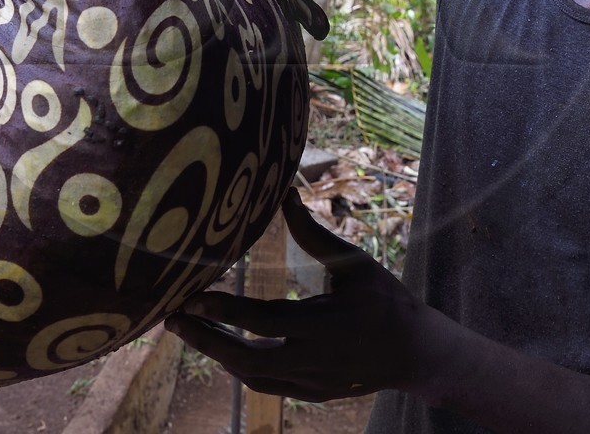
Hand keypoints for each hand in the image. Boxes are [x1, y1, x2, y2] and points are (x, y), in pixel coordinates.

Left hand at [165, 190, 439, 401]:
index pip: (262, 321)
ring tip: (191, 329)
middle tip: (172, 318)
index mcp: (323, 325)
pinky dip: (241, 368)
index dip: (224, 310)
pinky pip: (267, 385)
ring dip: (218, 354)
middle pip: (245, 359)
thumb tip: (285, 195)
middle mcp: (313, 360)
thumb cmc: (386, 300)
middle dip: (204, 339)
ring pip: (252, 377)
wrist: (417, 353)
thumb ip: (314, 234)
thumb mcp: (353, 263)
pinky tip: (224, 347)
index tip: (191, 297)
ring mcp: (311, 383)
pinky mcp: (312, 394)